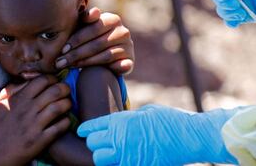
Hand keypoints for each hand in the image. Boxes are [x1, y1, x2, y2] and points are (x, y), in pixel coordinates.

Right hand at [0, 75, 71, 165]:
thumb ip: (10, 90)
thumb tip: (24, 80)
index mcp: (18, 99)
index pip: (41, 80)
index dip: (52, 78)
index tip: (54, 82)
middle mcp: (27, 110)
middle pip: (55, 91)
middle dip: (64, 88)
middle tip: (65, 91)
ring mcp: (34, 126)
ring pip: (59, 107)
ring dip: (67, 103)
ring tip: (67, 104)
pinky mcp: (39, 141)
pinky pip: (59, 128)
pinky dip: (65, 122)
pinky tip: (64, 120)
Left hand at [56, 6, 133, 74]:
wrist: (107, 55)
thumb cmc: (91, 37)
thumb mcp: (85, 26)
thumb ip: (83, 14)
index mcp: (112, 19)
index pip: (93, 28)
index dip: (76, 39)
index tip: (63, 49)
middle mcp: (123, 31)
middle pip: (97, 44)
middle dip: (76, 53)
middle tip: (61, 61)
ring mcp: (128, 47)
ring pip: (104, 56)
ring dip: (84, 63)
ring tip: (69, 67)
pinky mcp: (130, 61)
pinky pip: (116, 66)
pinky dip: (107, 69)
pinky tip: (92, 72)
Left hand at [77, 104, 238, 165]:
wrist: (190, 137)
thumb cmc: (171, 120)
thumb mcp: (146, 112)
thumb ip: (128, 118)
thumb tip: (120, 122)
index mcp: (121, 121)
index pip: (92, 126)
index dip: (85, 129)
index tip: (83, 131)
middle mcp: (120, 138)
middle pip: (92, 144)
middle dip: (94, 143)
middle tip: (99, 143)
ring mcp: (128, 155)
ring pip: (99, 160)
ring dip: (102, 157)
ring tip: (109, 154)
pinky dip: (116, 164)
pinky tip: (123, 160)